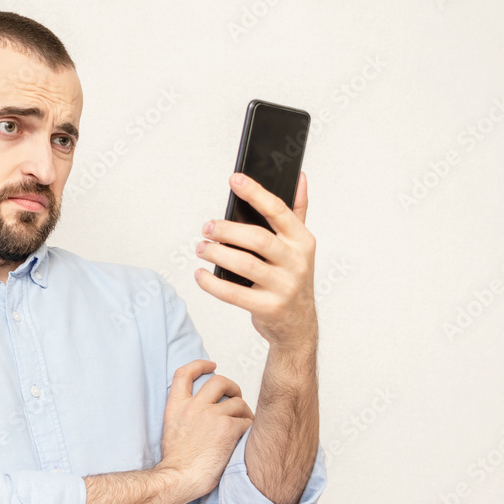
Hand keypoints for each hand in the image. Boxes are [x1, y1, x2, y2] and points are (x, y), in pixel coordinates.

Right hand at [157, 359, 253, 501]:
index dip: (200, 365)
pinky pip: (247, 421)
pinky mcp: (228, 428)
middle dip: (232, 386)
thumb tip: (200, 411)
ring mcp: (211, 416)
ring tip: (243, 425)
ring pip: (238, 402)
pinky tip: (246, 439)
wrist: (178, 479)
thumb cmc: (177, 463)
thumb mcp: (171, 429)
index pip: (184, 373)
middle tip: (235, 396)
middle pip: (218, 381)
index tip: (211, 365)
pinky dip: (249, 429)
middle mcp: (193, 406)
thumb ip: (184, 415)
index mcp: (176, 406)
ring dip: (244, 412)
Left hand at [194, 172, 317, 347]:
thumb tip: (299, 178)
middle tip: (207, 228)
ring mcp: (283, 286)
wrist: (298, 325)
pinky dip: (212, 284)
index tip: (234, 179)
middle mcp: (296, 262)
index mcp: (302, 241)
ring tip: (201, 248)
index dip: (255, 193)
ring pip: (245, 264)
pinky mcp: (268, 307)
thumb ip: (298, 212)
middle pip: (257, 238)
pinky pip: (234, 294)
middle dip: (227, 230)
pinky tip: (200, 274)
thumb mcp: (300, 246)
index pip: (278, 211)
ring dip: (217, 254)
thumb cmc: (292, 279)